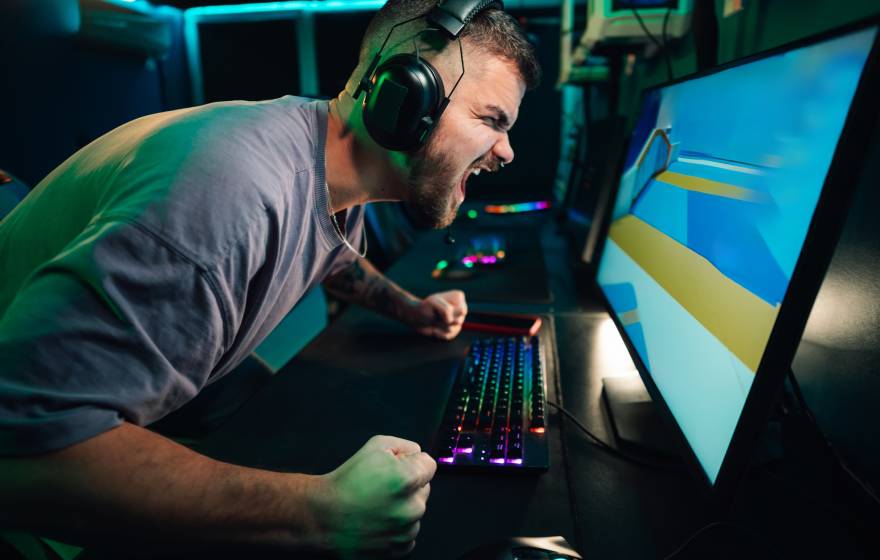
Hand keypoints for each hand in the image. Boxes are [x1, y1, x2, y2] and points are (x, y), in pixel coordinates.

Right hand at [318, 435, 436, 557]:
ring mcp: (407, 531)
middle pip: (424, 489)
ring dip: (403, 508)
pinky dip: (397, 528)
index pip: (429, 465)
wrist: (323, 517)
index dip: (411, 463)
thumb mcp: (375, 446)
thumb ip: (405, 447)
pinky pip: (409, 533)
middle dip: (408, 486)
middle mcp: (413, 507)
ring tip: (376, 505)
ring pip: (416, 512)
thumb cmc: (346, 482)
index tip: (396, 469)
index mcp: (408, 479)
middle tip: (382, 488)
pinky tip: (377, 521)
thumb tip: (417, 456)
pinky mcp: (400, 549)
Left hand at [404, 290, 466, 339]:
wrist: (416, 317)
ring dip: (442, 328)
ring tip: (434, 323)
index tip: (439, 309)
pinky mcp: (453, 328)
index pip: (462, 310)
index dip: (450, 313)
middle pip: (459, 320)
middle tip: (436, 316)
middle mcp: (460, 307)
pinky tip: (435, 330)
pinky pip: (452, 336)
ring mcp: (457, 318)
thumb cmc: (424, 307)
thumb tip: (452, 321)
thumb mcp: (434, 303)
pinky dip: (441, 335)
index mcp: (458, 297)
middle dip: (445, 322)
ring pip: (455, 329)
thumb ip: (446, 310)